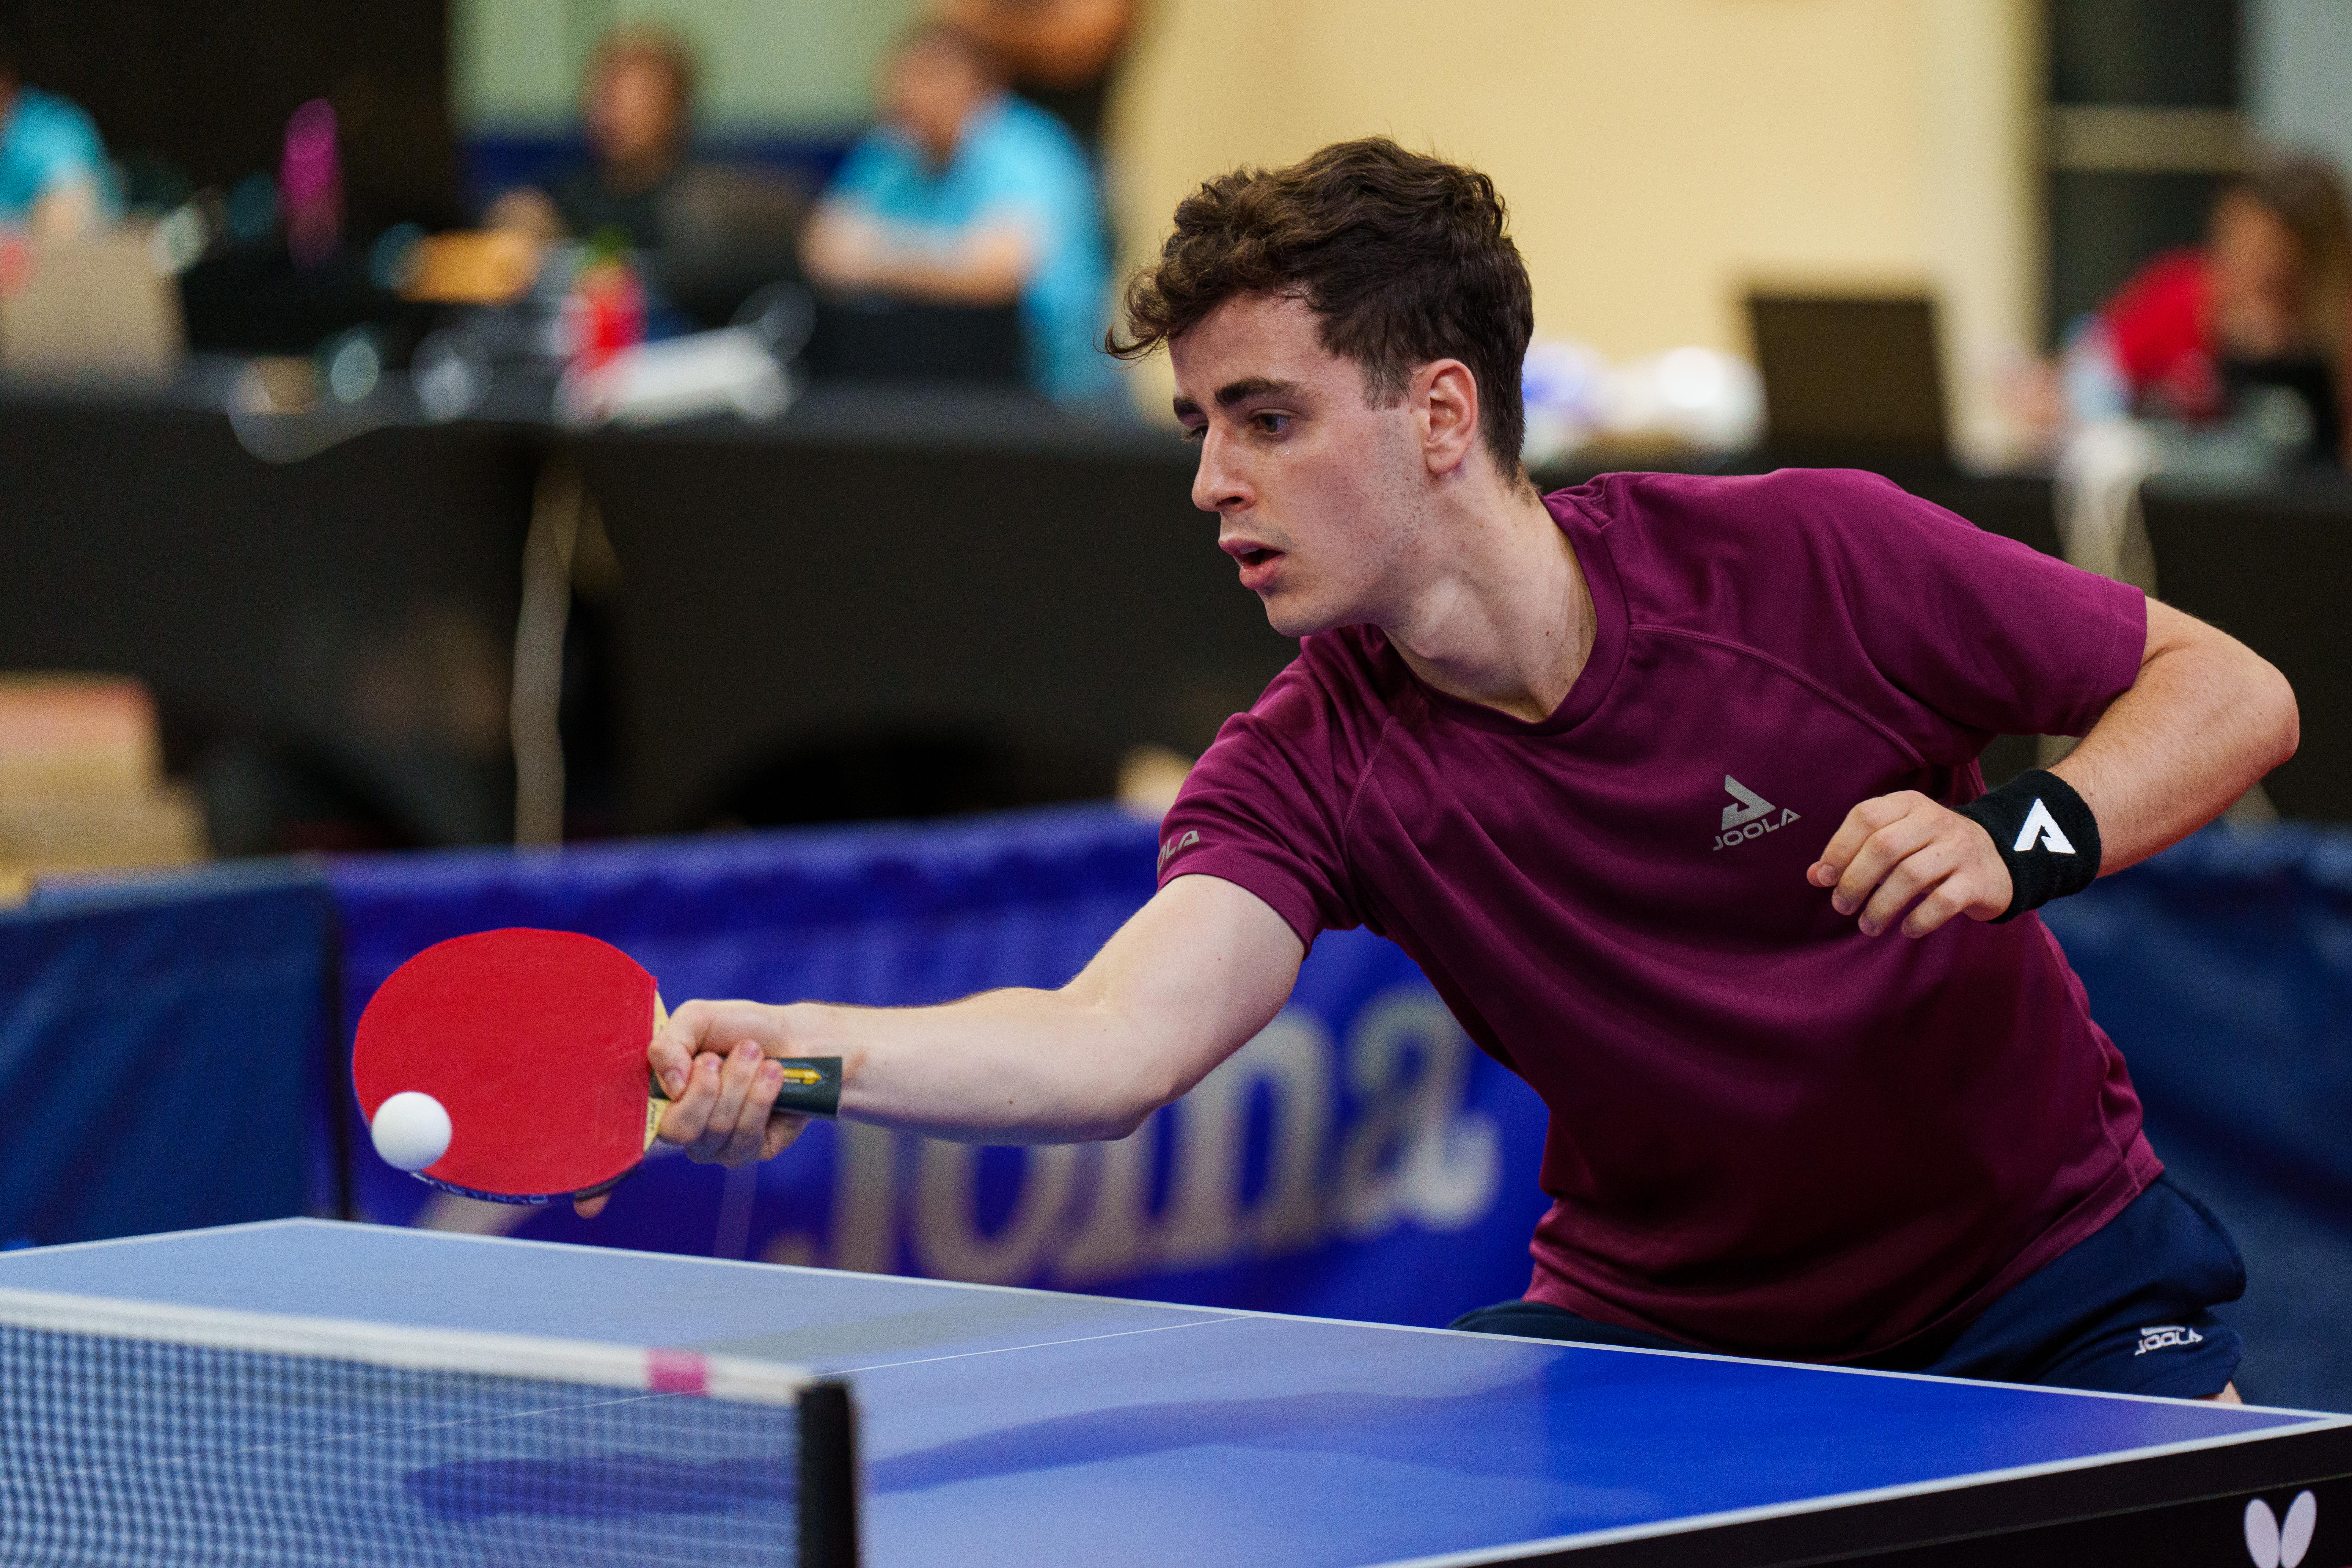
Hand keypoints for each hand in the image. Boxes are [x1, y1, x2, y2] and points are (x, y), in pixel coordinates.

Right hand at [572, 1000, 811, 1218]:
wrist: (795, 1036)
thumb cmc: (740, 1028)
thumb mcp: (697, 1019)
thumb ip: (670, 1043)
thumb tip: (670, 1084)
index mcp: (658, 1100)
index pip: (622, 1147)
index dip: (601, 1181)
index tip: (586, 1207)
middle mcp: (683, 1129)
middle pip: (678, 1131)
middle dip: (705, 1086)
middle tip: (720, 1056)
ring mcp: (717, 1145)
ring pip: (716, 1127)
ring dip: (739, 1081)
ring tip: (754, 1054)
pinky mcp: (752, 1150)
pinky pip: (747, 1134)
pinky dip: (761, 1096)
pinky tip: (772, 1075)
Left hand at [1807, 791, 2012, 938]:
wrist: (1997, 860)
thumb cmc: (1931, 852)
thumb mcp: (1895, 843)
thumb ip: (1855, 855)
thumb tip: (1815, 875)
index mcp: (1908, 805)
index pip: (1865, 817)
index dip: (1839, 848)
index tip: (1824, 878)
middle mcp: (1935, 821)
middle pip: (1884, 847)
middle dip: (1855, 881)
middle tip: (1842, 907)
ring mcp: (1959, 849)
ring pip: (1911, 875)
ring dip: (1882, 906)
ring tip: (1867, 926)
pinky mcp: (1977, 880)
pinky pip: (1943, 901)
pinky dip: (1919, 919)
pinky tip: (1906, 930)